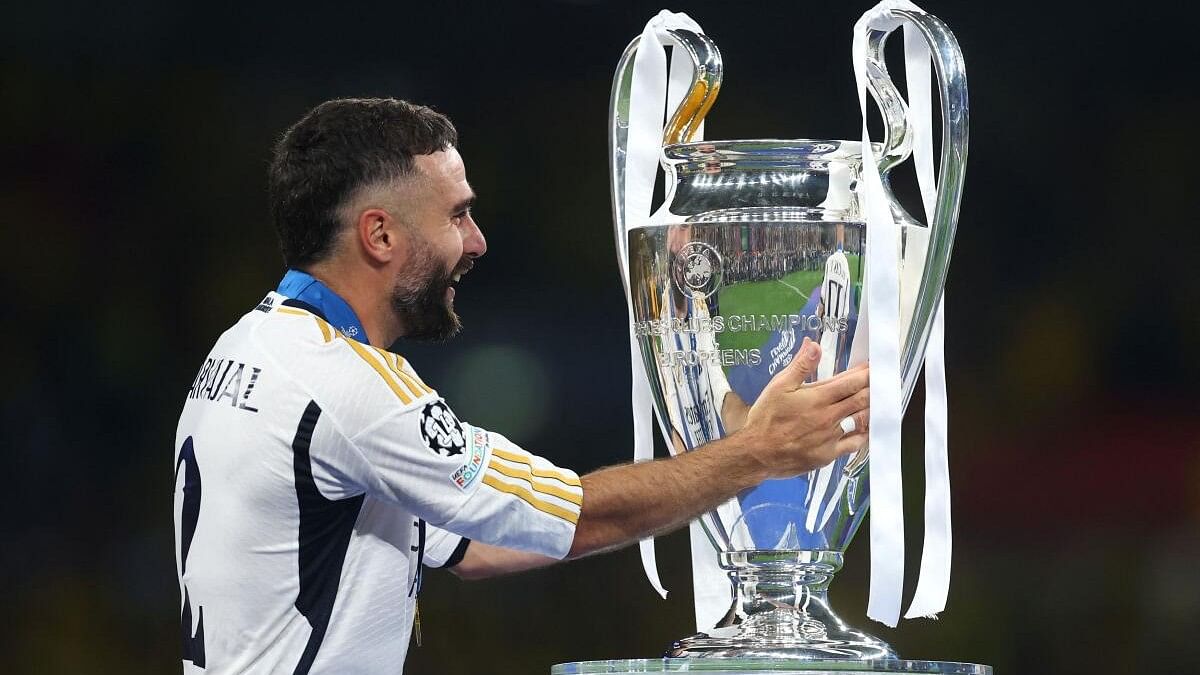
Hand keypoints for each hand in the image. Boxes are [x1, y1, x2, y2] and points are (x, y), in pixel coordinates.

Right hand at [737, 337, 868, 477]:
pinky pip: (854, 444)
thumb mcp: (778, 386)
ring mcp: (831, 437)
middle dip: (874, 388)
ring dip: (872, 408)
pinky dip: (863, 434)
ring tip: (879, 401)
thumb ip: (799, 365)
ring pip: (861, 420)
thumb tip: (814, 344)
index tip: (874, 367)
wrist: (757, 453)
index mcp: (818, 398)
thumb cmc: (766, 418)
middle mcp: (829, 417)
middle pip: (861, 399)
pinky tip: (866, 428)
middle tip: (882, 381)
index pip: (851, 382)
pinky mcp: (828, 454)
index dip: (865, 373)